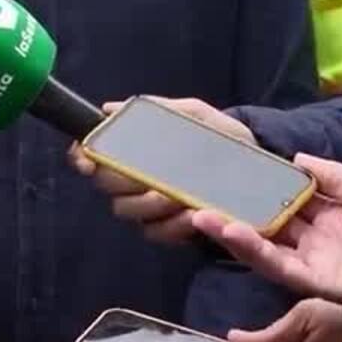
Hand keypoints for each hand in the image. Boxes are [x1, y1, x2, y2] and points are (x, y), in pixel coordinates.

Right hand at [68, 97, 254, 242]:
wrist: (258, 169)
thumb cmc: (219, 138)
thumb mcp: (194, 116)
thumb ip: (158, 111)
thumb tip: (110, 108)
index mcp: (132, 149)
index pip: (90, 153)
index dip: (82, 156)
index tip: (88, 159)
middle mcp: (131, 180)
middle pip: (105, 184)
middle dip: (123, 181)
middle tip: (150, 177)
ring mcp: (147, 208)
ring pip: (127, 210)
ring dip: (150, 203)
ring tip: (178, 197)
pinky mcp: (168, 230)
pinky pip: (155, 232)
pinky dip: (172, 226)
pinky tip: (192, 214)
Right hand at [190, 154, 341, 301]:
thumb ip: (328, 174)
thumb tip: (294, 157)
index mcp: (328, 217)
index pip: (284, 202)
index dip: (258, 191)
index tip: (230, 177)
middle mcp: (316, 240)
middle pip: (268, 226)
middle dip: (235, 213)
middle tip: (200, 198)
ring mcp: (314, 261)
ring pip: (265, 247)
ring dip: (232, 233)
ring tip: (202, 216)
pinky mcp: (316, 281)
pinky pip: (279, 266)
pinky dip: (254, 250)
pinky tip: (231, 232)